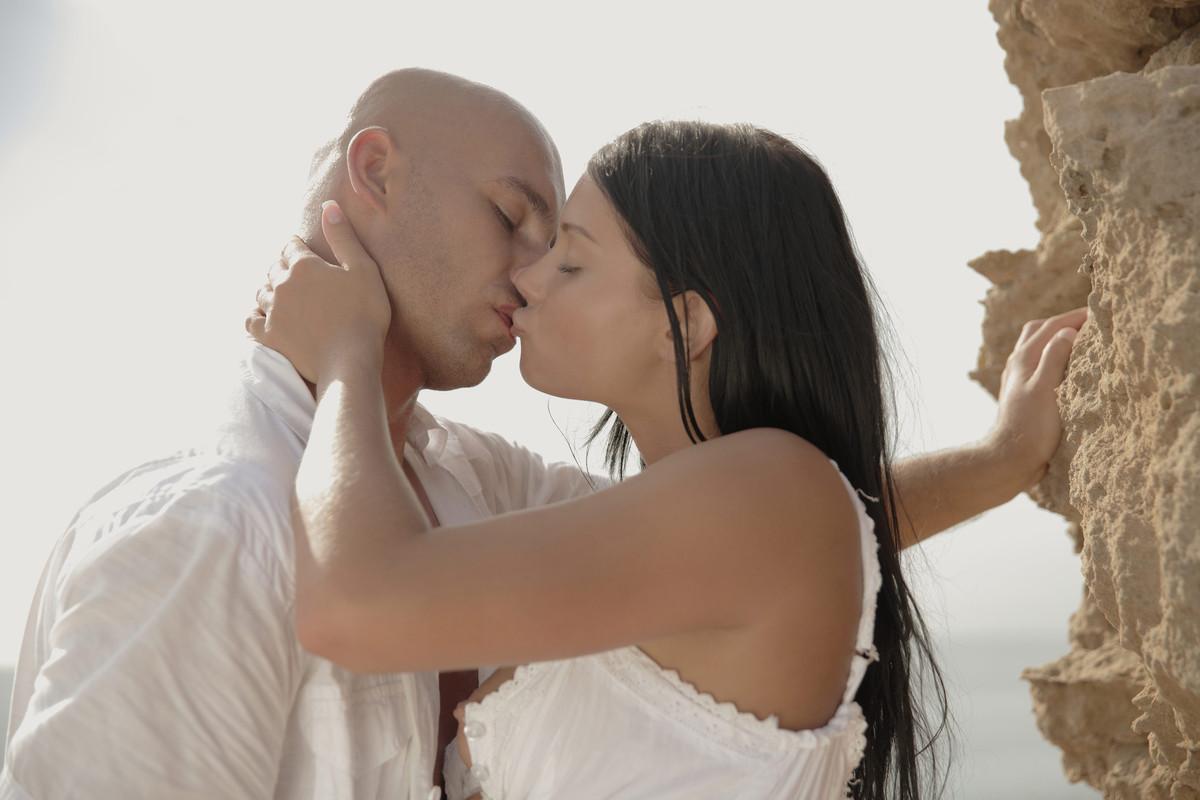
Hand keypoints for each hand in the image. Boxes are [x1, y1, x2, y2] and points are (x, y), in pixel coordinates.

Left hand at [246, 201, 391, 383]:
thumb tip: (328, 206)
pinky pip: (251, 319)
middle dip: (283, 266)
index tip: (303, 250)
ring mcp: (272, 310)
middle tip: (295, 272)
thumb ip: (343, 237)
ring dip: (270, 288)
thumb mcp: (363, 270)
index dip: (297, 246)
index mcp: (304, 265)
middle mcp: (282, 284)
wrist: (350, 360)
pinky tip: (263, 314)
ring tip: (283, 293)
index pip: (292, 246)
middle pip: (275, 267)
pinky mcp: (269, 335)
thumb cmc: (364, 314)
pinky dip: (255, 313)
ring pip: (262, 291)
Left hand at [983, 305, 1087, 490]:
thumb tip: (1068, 331)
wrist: (1009, 458)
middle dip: (1066, 321)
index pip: (1052, 326)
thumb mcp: (1045, 389)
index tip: (1102, 312)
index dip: (1076, 316)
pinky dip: (1056, 356)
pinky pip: (1040, 363)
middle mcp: (1018, 364)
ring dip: (1058, 338)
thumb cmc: (1029, 427)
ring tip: (1082, 339)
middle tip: (1093, 322)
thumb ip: (1054, 358)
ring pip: (1038, 346)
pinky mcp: (1025, 392)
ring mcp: (1019, 378)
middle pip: (1041, 330)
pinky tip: (1070, 368)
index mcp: (1024, 358)